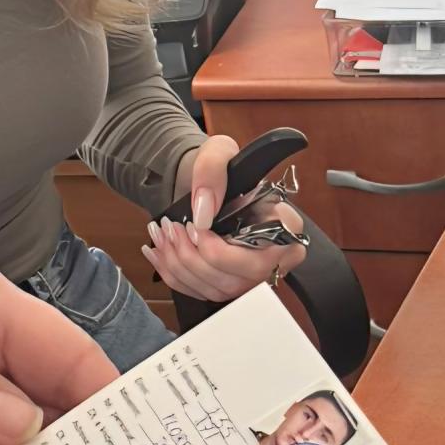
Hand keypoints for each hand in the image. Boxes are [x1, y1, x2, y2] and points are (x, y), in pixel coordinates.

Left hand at [141, 135, 304, 304]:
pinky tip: (157, 252)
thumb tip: (203, 211)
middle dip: (191, 258)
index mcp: (286, 228)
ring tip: (160, 235)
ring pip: (214, 291)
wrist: (211, 186)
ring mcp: (254, 276)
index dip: (218, 252)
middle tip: (169, 229)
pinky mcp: (232, 284)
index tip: (193, 226)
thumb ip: (212, 170)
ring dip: (177, 265)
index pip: (256, 260)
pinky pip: (200, 292)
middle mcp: (276, 259)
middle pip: (233, 281)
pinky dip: (173, 275)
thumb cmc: (222, 170)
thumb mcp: (218, 152)